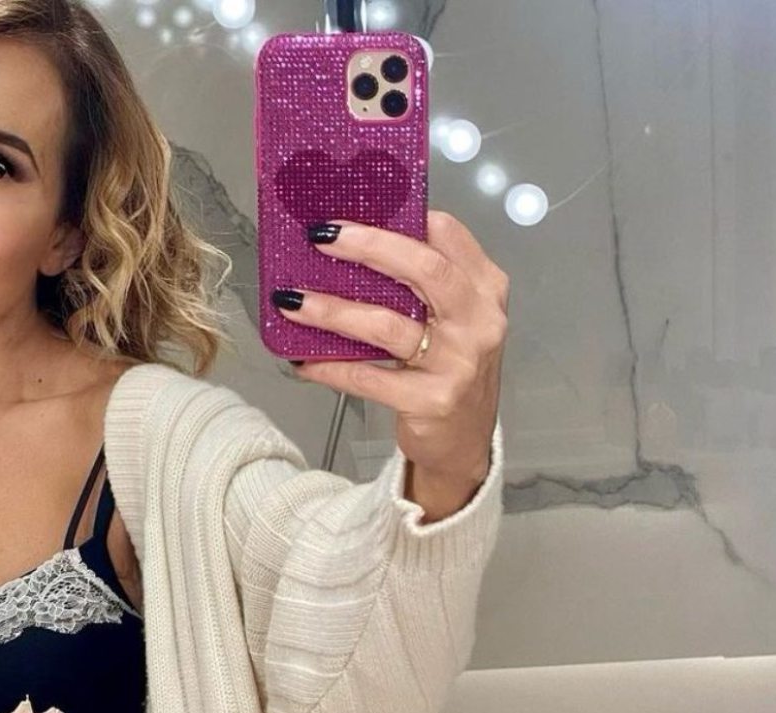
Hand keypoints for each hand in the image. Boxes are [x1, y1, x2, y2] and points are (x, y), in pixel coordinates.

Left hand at [272, 211, 508, 503]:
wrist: (464, 440)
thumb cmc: (449, 366)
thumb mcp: (452, 317)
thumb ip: (421, 281)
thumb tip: (351, 239)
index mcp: (485, 288)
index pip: (448, 235)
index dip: (401, 217)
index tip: (352, 209)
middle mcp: (479, 321)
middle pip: (424, 268)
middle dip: (367, 246)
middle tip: (319, 237)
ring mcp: (458, 363)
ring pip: (387, 324)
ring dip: (332, 311)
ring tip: (290, 301)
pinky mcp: (432, 400)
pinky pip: (367, 377)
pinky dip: (329, 367)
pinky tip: (302, 361)